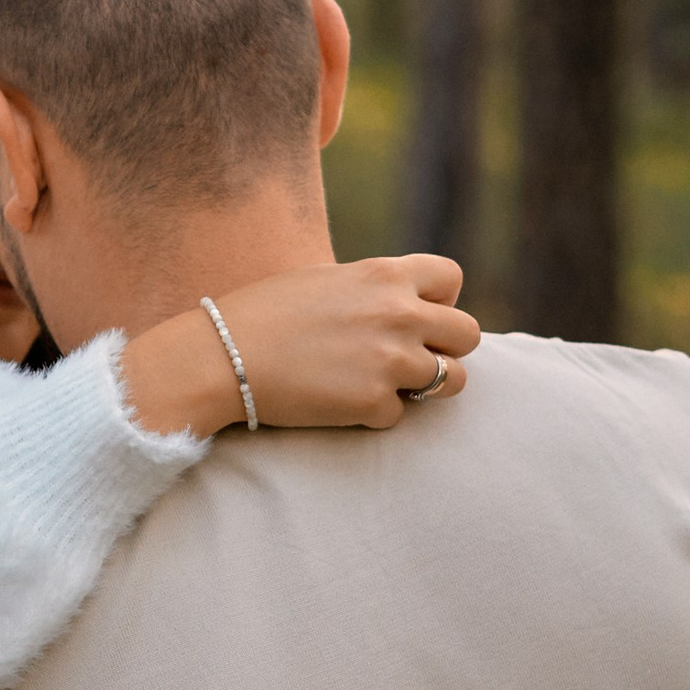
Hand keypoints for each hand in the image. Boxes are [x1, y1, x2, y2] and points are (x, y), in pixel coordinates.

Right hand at [121, 257, 479, 439]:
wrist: (221, 357)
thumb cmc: (263, 315)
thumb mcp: (324, 280)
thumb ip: (371, 288)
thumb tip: (402, 300)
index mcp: (384, 275)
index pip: (451, 277)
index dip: (440, 299)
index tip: (417, 315)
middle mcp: (398, 314)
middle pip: (467, 334)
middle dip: (445, 348)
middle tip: (411, 359)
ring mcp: (391, 361)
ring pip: (452, 381)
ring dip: (425, 386)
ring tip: (384, 385)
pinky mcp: (375, 404)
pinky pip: (401, 415)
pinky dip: (377, 414)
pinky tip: (341, 403)